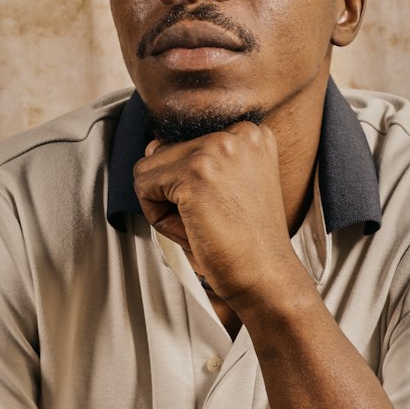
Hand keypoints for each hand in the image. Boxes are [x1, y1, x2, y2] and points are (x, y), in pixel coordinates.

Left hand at [132, 122, 301, 309]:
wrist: (266, 276)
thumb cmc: (246, 242)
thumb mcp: (223, 189)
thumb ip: (187, 161)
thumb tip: (150, 146)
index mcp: (251, 134)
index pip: (186, 144)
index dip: (188, 184)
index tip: (220, 207)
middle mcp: (238, 132)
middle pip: (165, 153)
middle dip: (173, 193)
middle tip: (210, 220)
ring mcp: (216, 149)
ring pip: (149, 168)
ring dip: (163, 204)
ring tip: (200, 224)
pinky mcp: (194, 172)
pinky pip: (143, 186)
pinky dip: (156, 216)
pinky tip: (190, 229)